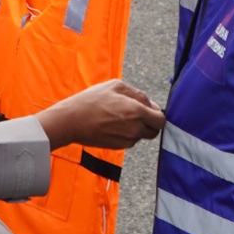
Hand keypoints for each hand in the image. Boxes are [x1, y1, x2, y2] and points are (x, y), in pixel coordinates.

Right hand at [38, 79, 164, 149]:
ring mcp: (127, 140)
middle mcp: (135, 129)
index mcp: (137, 112)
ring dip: (137, 127)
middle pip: (154, 131)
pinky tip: (113, 124)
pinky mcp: (118, 147)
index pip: (161, 120)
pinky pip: (130, 140)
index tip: (149, 109)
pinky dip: (127, 133)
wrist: (71, 121)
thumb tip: (151, 105)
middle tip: (137, 113)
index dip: (157, 114)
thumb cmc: (92, 100)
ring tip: (119, 116)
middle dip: (150, 123)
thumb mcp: (116, 86)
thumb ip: (138, 94)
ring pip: (141, 135)